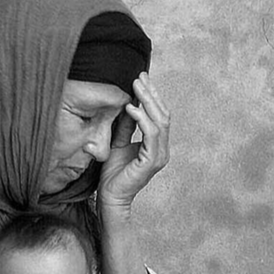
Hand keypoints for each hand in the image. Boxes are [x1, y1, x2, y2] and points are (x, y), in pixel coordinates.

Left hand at [98, 72, 169, 206]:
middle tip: (139, 77)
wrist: (110, 197)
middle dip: (151, 93)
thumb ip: (126, 126)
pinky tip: (130, 108)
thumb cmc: (113, 174)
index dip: (152, 96)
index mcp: (156, 145)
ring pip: (160, 121)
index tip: (140, 78)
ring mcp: (159, 156)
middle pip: (163, 114)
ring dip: (147, 102)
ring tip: (135, 87)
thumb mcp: (118, 142)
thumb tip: (127, 104)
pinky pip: (151, 134)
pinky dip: (142, 119)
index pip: (159, 115)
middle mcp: (162, 150)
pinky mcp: (152, 161)